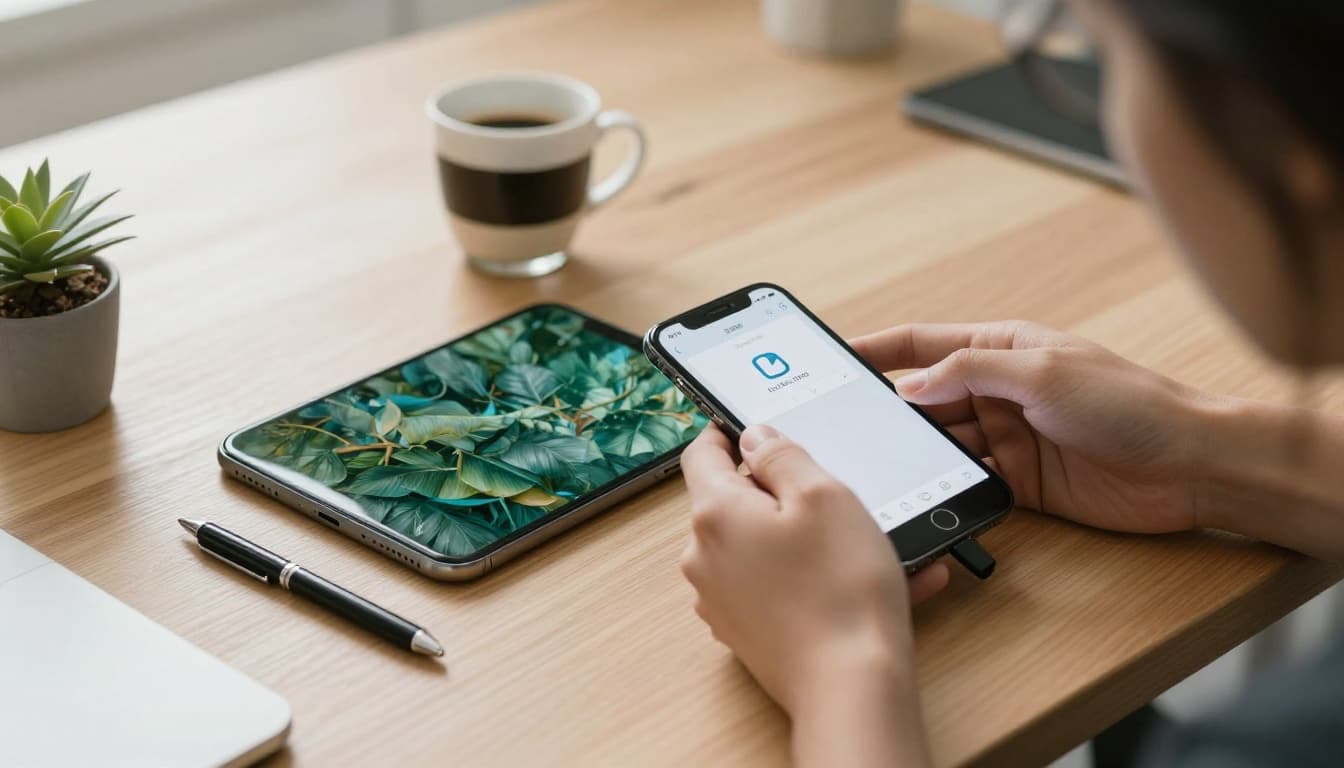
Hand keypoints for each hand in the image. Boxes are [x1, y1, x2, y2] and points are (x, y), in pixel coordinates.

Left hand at [680, 424, 941, 766]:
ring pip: (763, 548)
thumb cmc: (840, 588)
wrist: (850, 686)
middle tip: (835, 495)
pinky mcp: (745, 631)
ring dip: (810, 539)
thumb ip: (783, 455)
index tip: (752, 427)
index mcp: (715, 514)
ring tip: (873, 545)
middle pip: (734, 503)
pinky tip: (871, 581)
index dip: (727, 432)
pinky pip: (779, 586)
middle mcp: (704, 557)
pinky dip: (816, 578)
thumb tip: (755, 436)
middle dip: (781, 493)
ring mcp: (721, 599)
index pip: (702, 454)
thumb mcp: (823, 494)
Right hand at [851, 321, 1209, 533]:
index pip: (922, 344)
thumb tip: (910, 386)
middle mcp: (998, 391)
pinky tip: (923, 492)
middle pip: (924, 399)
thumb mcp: (1040, 372)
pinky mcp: (1019, 482)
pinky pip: (966, 482)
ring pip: (940, 444)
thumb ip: (969, 372)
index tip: (833, 357)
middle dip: (887, 411)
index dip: (877, 350)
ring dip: (914, 453)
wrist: (1191, 465)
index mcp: (1001, 348)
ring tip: (877, 464)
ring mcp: (1007, 438)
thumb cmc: (1130, 403)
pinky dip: (944, 487)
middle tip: (844, 427)